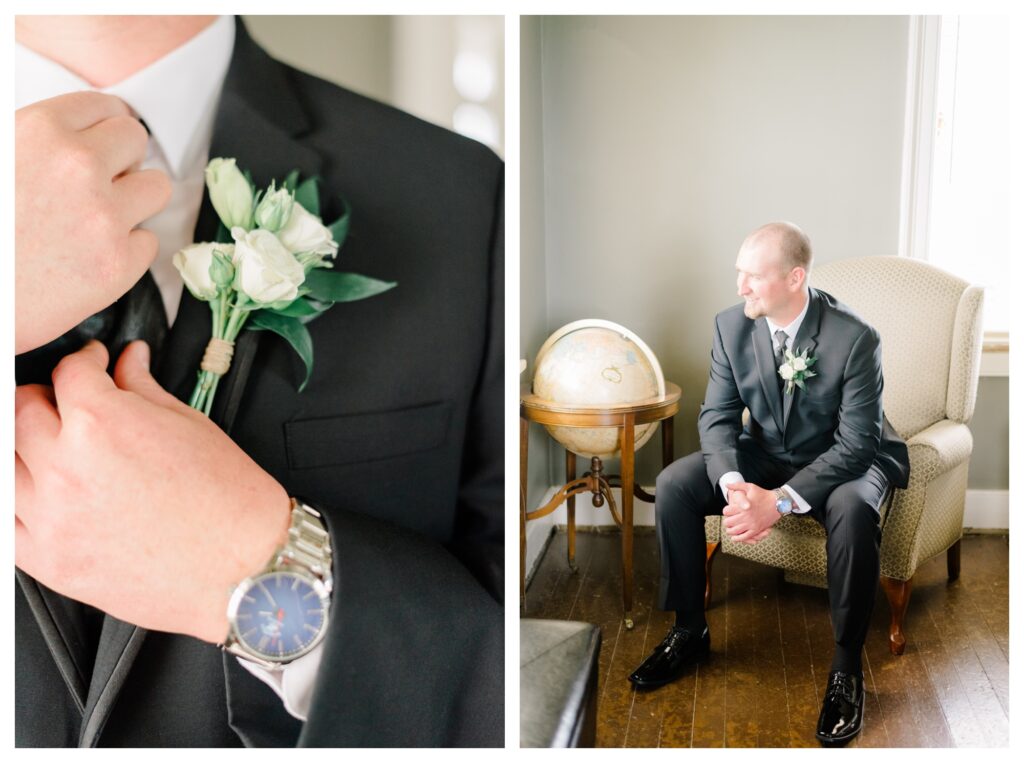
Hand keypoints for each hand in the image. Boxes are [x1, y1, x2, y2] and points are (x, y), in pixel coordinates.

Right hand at [15, 92, 171, 353]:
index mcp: (41, 132)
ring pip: (157, 188)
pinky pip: (149, 241)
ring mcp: (104, 217)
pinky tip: (91, 256)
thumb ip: (36, 139)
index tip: (103, 142)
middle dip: (122, 159)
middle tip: (100, 182)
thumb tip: (79, 132)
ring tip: (99, 218)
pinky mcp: (119, 264)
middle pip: (136, 140)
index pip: (107, 107)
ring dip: (135, 200)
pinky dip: (128, 249)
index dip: (104, 128)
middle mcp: (79, 167)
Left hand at [15, 341, 290, 642]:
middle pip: (22, 408)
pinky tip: (44, 494)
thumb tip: (129, 364)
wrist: (245, 570)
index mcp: (105, 425)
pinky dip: (17, 500)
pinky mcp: (48, 560)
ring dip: (27, 445)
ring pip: (5, 461)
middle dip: (50, 397)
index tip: (94, 365)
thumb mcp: (192, 427)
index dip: (87, 360)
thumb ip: (145, 389)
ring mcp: (50, 517)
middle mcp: (67, 468)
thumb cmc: (229, 505)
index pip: (70, 371)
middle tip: (74, 404)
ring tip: (58, 449)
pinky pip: (5, 520)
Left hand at [722, 481, 779, 544]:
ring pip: (735, 531)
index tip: (727, 511)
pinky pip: (745, 537)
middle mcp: (746, 516)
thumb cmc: (764, 494)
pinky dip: (738, 538)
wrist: (778, 503)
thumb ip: (737, 485)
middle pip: (729, 522)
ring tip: (729, 529)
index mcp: (743, 507)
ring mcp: (752, 524)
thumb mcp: (750, 487)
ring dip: (730, 530)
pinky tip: (734, 538)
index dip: (725, 511)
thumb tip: (726, 484)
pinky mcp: (757, 529)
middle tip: (727, 520)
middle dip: (726, 521)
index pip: (726, 512)